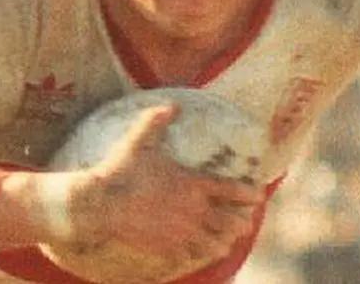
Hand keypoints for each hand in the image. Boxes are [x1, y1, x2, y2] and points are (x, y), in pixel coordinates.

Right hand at [67, 105, 264, 262]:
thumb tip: (171, 103)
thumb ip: (156, 120)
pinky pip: (195, 255)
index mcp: (193, 184)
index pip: (233, 191)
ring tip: (228, 240)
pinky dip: (202, 253)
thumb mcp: (140, 140)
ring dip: (225, 240)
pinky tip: (202, 251)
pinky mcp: (168, 247)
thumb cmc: (122, 170)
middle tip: (246, 221)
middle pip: (232, 221)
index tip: (259, 196)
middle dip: (242, 222)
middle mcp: (194, 210)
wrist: (100, 205)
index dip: (250, 194)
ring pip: (217, 243)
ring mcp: (182, 232)